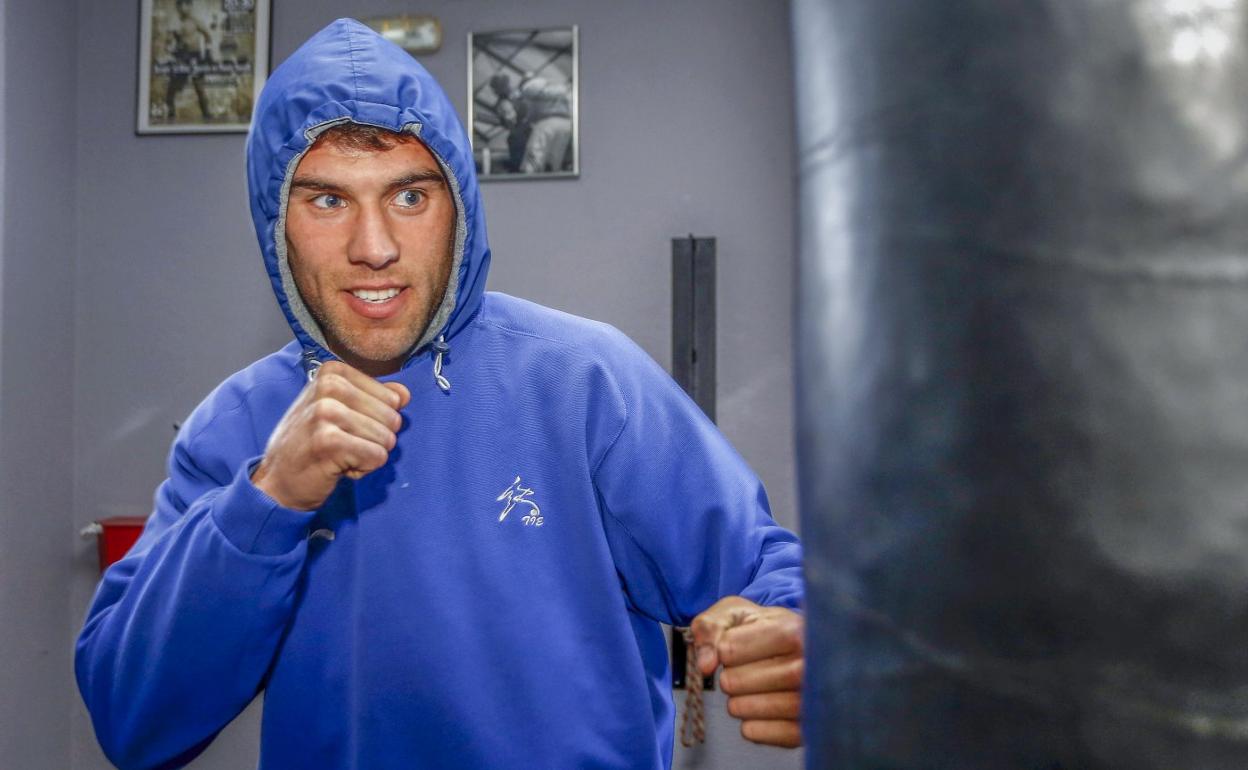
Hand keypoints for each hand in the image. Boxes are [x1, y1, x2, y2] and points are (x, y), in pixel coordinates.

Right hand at [251, 360, 409, 509]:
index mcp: (333, 372)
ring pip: (387, 439)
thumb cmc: (311, 443)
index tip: (345, 427)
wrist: (278, 480)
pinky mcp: (328, 441)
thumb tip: (404, 394)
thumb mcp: (340, 409)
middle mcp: (328, 386)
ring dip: (366, 455)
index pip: (393, 398)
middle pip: (392, 418)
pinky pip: (377, 456)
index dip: (376, 420)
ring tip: (337, 455)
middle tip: (341, 444)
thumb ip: (375, 397)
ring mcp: (326, 412)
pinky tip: (337, 466)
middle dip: (374, 439)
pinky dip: (363, 468)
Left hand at [690, 596, 803, 747]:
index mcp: (791, 631)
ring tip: (752, 688)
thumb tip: (705, 665)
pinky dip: (750, 725)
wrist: (804, 648)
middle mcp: (807, 667)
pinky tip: (759, 710)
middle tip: (746, 669)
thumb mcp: (736, 612)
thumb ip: (710, 627)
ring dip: (737, 700)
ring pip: (744, 709)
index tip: (737, 646)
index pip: (729, 650)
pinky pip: (756, 733)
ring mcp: (810, 701)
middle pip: (734, 682)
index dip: (723, 649)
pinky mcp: (805, 730)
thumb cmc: (766, 628)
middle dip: (730, 675)